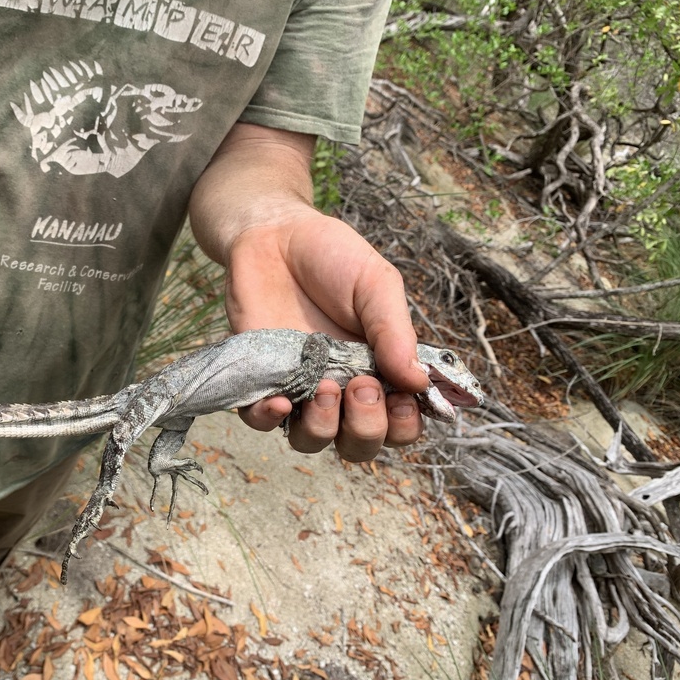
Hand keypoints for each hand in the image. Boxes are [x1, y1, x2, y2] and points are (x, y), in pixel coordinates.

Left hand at [224, 209, 428, 461]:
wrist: (276, 235)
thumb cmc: (333, 258)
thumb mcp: (376, 285)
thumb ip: (394, 332)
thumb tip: (419, 382)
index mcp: (380, 370)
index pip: (400, 423)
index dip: (405, 425)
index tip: (402, 399)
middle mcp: (342, 389)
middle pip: (359, 444)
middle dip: (367, 427)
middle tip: (362, 384)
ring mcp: (300, 387)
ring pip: (312, 441)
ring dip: (324, 429)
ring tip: (326, 388)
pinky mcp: (259, 380)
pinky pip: (261, 422)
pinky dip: (270, 421)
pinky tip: (281, 401)